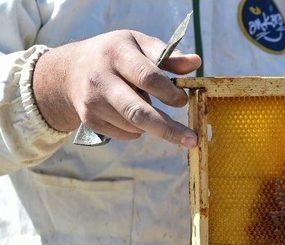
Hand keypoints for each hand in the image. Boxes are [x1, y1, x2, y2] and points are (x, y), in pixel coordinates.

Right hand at [33, 30, 200, 146]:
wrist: (69, 71)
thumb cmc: (115, 55)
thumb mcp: (139, 44)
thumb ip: (168, 55)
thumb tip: (196, 62)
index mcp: (117, 53)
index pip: (147, 77)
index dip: (169, 93)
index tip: (183, 100)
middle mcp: (100, 78)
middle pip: (138, 112)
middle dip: (168, 129)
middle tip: (191, 140)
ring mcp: (93, 102)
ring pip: (134, 126)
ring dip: (152, 124)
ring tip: (146, 104)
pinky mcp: (89, 120)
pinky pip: (126, 134)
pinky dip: (138, 130)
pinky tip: (131, 113)